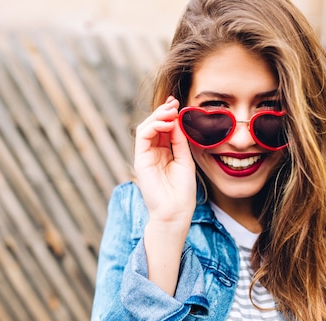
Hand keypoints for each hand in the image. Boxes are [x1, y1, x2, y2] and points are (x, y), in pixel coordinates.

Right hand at [134, 97, 195, 228]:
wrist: (175, 211)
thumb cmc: (182, 191)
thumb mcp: (185, 159)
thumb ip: (180, 140)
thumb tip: (178, 119)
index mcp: (165, 152)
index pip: (165, 128)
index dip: (170, 114)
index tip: (179, 103)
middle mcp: (153, 152)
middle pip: (154, 125)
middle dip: (164, 111)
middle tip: (175, 103)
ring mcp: (145, 156)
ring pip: (146, 127)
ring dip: (158, 116)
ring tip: (171, 111)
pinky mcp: (140, 160)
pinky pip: (142, 136)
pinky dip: (153, 125)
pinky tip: (166, 123)